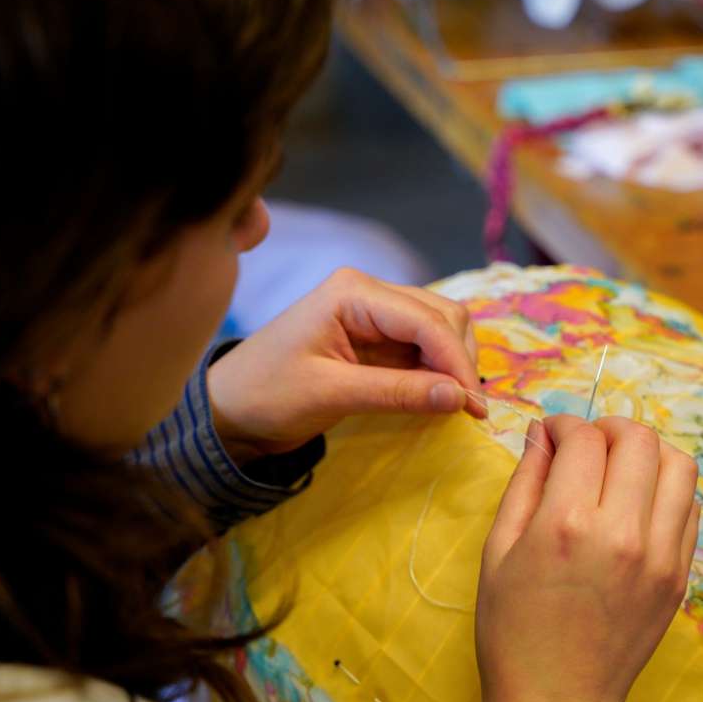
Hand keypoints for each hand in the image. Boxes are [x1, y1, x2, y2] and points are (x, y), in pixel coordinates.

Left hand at [207, 267, 484, 463]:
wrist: (229, 408)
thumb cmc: (267, 396)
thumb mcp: (331, 395)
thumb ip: (398, 393)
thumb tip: (461, 397)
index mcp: (352, 292)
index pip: (427, 321)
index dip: (456, 362)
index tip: (474, 407)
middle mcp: (369, 290)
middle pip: (443, 316)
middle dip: (459, 360)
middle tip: (466, 411)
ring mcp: (374, 310)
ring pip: (440, 327)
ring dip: (453, 364)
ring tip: (453, 405)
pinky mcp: (376, 334)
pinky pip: (423, 345)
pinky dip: (438, 369)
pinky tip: (438, 397)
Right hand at [475, 415, 699, 701]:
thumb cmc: (513, 630)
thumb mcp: (498, 550)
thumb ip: (524, 482)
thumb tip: (542, 433)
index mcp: (567, 524)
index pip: (584, 438)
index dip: (565, 425)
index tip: (553, 434)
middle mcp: (622, 532)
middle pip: (638, 439)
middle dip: (608, 427)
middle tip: (587, 444)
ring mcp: (661, 555)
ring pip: (678, 465)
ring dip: (647, 452)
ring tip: (620, 467)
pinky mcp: (680, 576)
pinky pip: (690, 507)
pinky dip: (667, 489)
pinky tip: (638, 502)